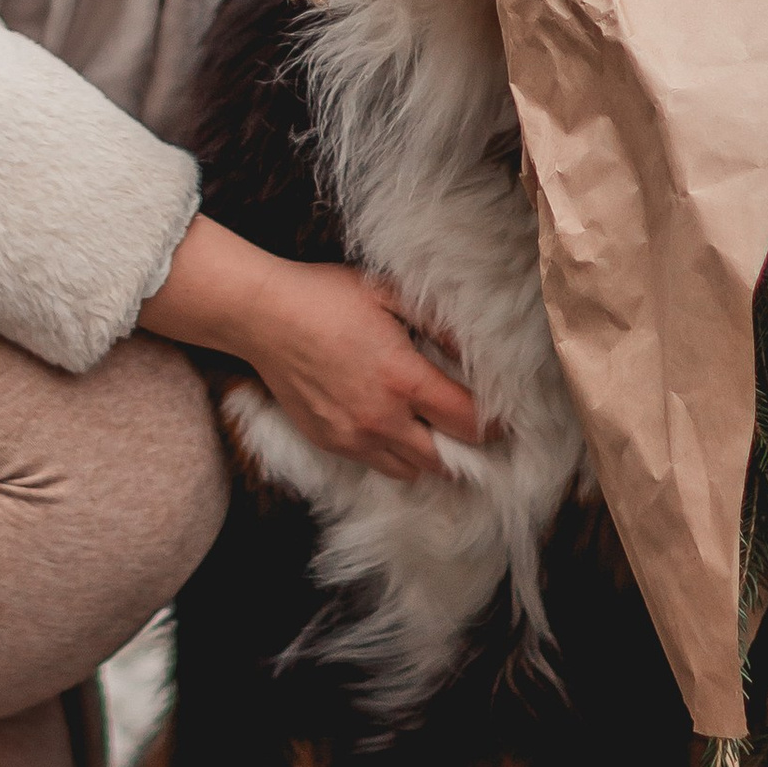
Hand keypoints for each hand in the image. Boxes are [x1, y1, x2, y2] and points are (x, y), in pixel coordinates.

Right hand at [140, 213, 489, 480]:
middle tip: (476, 436)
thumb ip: (437, 324)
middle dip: (467, 452)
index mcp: (402, 378)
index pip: (468, 423)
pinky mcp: (329, 442)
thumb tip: (476, 352)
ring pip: (410, 472)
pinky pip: (374, 464)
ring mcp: (352, 436)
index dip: (494, 426)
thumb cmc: (326, 296)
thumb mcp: (389, 294)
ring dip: (429, 458)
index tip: (505, 420)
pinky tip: (396, 431)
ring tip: (437, 437)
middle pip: (444, 461)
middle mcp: (380, 418)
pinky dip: (392, 456)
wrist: (262, 316)